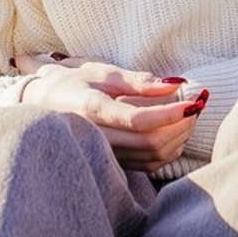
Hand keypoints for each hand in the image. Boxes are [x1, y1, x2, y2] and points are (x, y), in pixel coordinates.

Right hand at [16, 56, 204, 173]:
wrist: (39, 107)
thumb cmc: (74, 83)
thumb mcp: (103, 72)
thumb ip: (139, 81)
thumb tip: (174, 85)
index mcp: (94, 109)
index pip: (140, 120)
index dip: (171, 112)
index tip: (193, 100)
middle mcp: (97, 137)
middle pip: (150, 143)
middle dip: (181, 125)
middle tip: (198, 104)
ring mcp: (103, 154)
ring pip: (151, 157)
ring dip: (178, 137)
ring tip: (190, 114)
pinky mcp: (110, 162)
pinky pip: (146, 164)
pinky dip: (167, 150)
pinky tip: (176, 131)